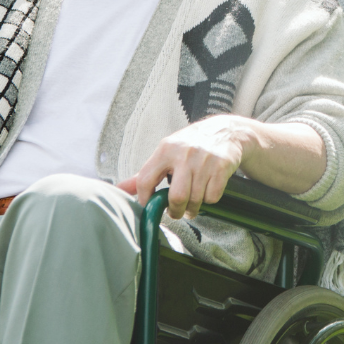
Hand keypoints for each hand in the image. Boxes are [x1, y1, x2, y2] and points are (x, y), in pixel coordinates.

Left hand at [117, 116, 245, 219]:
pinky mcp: (221, 166)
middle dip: (175, 211)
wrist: (225, 131)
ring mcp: (203, 160)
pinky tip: (206, 191)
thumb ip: (144, 174)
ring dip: (192, 208)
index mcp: (165, 149)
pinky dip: (209, 200)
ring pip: (195, 200)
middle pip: (176, 197)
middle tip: (176, 211)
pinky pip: (212, 197)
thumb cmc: (189, 146)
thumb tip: (119, 189)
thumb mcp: (165, 153)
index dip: (145, 199)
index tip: (150, 205)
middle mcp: (183, 153)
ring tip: (192, 204)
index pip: (146, 180)